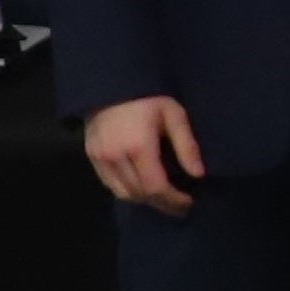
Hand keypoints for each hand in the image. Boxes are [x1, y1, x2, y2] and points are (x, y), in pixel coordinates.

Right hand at [84, 94, 201, 214]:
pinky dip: (127, 191)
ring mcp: (99, 158)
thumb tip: (198, 175)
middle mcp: (115, 157)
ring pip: (122, 193)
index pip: (155, 187)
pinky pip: (109, 185)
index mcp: (138, 147)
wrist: (110, 84)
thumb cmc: (148, 98)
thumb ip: (186, 145)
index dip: (173, 200)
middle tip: (180, 207)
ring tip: (164, 200)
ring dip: (144, 201)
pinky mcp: (91, 157)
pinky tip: (143, 189)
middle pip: (139, 194)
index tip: (188, 202)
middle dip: (162, 204)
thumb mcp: (174, 115)